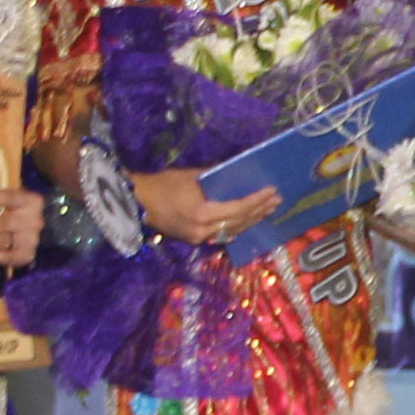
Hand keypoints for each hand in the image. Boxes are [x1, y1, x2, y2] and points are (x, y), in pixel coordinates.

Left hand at [0, 188, 45, 268]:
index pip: (8, 197)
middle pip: (3, 223)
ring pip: (2, 240)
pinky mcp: (27, 254)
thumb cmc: (22, 212)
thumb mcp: (15, 199)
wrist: (49, 230)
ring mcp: (31, 239)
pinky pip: (7, 257)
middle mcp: (34, 220)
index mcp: (31, 202)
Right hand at [133, 168, 279, 245]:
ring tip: (268, 210)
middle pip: (239, 222)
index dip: (256, 201)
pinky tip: (248, 220)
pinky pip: (222, 234)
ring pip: (233, 230)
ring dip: (252, 220)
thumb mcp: (190, 175)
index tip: (272, 192)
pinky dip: (237, 226)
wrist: (137, 202)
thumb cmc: (162, 184)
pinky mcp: (195, 241)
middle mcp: (203, 230)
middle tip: (276, 200)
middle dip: (259, 211)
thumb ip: (215, 177)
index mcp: (202, 213)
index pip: (238, 208)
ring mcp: (199, 238)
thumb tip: (237, 174)